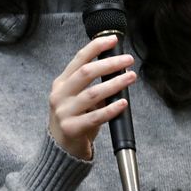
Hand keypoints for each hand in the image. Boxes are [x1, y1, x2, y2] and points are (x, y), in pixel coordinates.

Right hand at [48, 35, 136, 159]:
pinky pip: (95, 116)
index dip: (96, 47)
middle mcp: (60, 95)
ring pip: (93, 93)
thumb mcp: (76, 97)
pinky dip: (111, 108)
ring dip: (115, 83)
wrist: (60, 150)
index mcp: (61, 83)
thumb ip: (92, 83)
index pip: (79, 59)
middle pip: (86, 73)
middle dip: (110, 64)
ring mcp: (64, 112)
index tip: (113, 40)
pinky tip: (123, 103)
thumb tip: (119, 67)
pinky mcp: (72, 128)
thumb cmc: (74, 119)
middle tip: (128, 60)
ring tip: (130, 77)